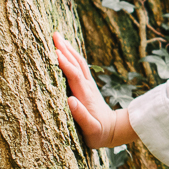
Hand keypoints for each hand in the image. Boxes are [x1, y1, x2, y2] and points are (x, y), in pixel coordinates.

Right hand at [54, 32, 136, 148]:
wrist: (113, 130)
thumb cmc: (99, 134)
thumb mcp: (91, 130)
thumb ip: (82, 116)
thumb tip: (70, 101)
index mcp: (85, 96)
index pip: (74, 76)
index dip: (65, 64)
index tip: (55, 53)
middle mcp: (87, 87)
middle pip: (77, 64)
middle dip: (66, 49)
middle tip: (54, 35)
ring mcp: (88, 85)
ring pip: (79, 63)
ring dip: (69, 49)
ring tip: (58, 37)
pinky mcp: (87, 86)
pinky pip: (79, 67)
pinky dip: (71, 56)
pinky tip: (66, 51)